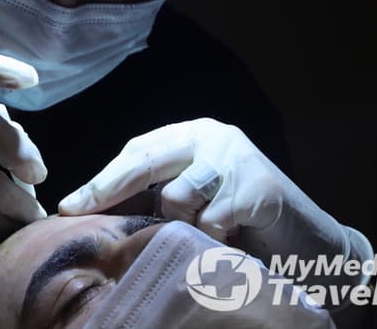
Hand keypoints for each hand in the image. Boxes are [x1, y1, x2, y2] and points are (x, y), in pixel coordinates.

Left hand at [58, 118, 371, 281]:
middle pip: (145, 160)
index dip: (101, 180)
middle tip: (77, 212)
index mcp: (191, 135)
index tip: (69, 205)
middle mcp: (212, 136)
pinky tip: (231, 236)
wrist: (308, 242)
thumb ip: (153, 194)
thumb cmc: (238, 221)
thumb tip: (88, 208)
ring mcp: (236, 158)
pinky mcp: (257, 186)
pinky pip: (210, 221)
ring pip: (177, 197)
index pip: (135, 153)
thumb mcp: (190, 199)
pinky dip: (213, 238)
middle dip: (108, 188)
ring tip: (206, 231)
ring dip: (183, 224)